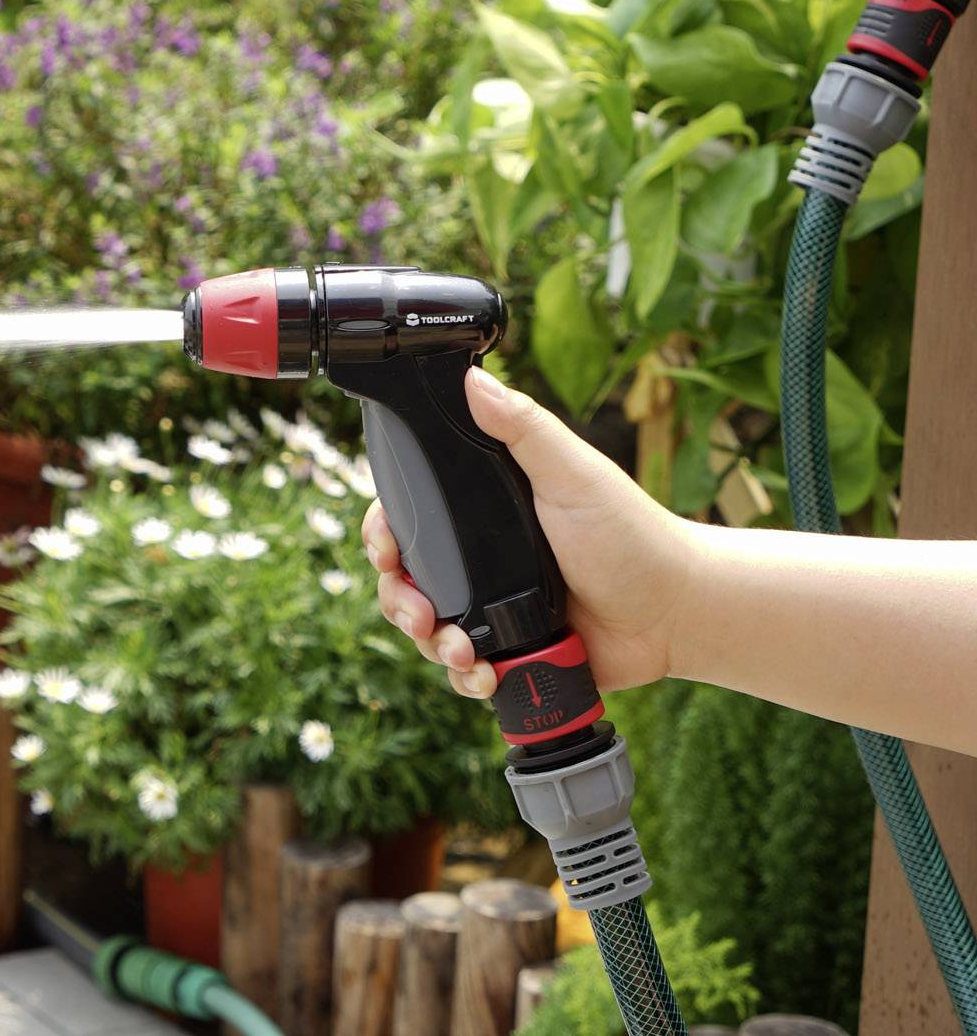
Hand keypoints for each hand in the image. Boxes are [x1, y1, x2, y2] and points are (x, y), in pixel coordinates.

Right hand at [364, 368, 696, 698]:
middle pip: (403, 581)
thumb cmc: (631, 536)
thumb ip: (522, 428)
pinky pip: (464, 672)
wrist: (675, 612)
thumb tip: (471, 378)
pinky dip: (465, 678)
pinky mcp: (510, 654)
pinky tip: (484, 675)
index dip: (382, 538)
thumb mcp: (573, 473)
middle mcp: (478, 561)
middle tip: (421, 614)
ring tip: (462, 651)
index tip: (387, 552)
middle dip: (399, 602)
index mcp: (481, 513)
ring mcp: (491, 609)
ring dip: (431, 644)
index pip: (407, 520)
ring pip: (426, 631)